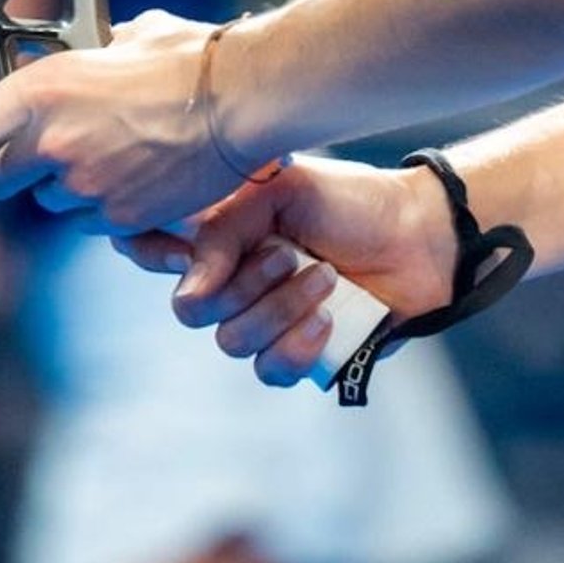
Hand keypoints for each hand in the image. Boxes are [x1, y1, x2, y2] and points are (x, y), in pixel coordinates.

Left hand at [0, 11, 238, 231]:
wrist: (238, 100)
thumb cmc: (188, 58)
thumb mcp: (126, 37)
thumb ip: (94, 54)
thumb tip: (97, 52)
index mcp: (41, 89)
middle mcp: (50, 141)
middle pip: (0, 177)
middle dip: (19, 166)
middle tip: (52, 147)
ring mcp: (82, 185)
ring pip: (49, 202)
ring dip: (67, 186)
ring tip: (112, 156)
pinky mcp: (116, 218)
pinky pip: (91, 222)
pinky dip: (105, 207)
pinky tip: (137, 177)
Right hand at [117, 157, 459, 386]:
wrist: (417, 235)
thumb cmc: (349, 202)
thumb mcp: (280, 192)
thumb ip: (223, 230)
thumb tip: (188, 292)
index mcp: (218, 231)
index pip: (146, 247)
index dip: (149, 253)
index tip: (181, 249)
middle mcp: (231, 277)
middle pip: (190, 310)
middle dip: (243, 283)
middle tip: (289, 252)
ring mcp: (262, 319)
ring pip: (232, 342)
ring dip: (280, 310)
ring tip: (324, 278)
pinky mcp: (298, 355)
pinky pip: (270, 370)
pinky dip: (298, 345)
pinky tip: (329, 318)